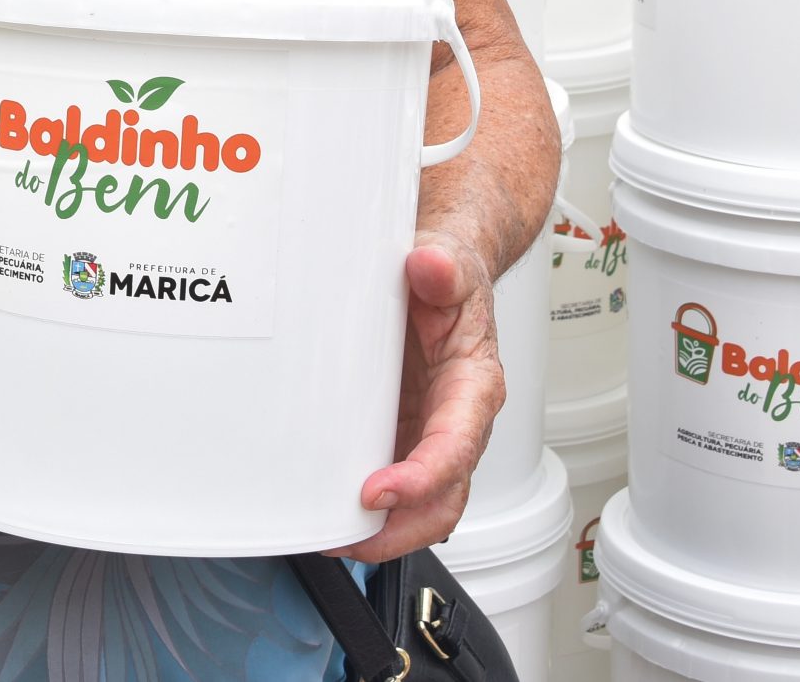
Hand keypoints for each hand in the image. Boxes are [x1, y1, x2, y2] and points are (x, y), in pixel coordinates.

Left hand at [333, 229, 505, 562]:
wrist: (444, 273)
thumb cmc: (450, 278)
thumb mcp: (449, 263)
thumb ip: (444, 268)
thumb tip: (428, 265)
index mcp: (473, 387)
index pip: (454, 447)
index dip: (420, 479)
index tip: (376, 491)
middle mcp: (456, 423)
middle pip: (442, 500)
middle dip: (398, 531)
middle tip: (345, 537)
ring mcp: (428, 436)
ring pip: (418, 508)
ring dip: (378, 532)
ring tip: (327, 537)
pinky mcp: (402, 437)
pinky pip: (392, 489)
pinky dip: (364, 511)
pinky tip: (325, 511)